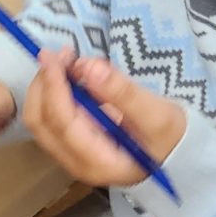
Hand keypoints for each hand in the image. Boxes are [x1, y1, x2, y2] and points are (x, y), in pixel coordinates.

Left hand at [23, 50, 185, 188]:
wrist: (176, 154)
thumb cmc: (171, 139)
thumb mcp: (158, 115)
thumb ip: (123, 93)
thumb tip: (88, 68)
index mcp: (98, 163)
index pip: (61, 123)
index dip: (53, 87)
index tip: (53, 57)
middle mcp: (77, 163)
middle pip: (39, 122)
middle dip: (44, 84)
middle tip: (63, 54)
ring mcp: (70, 154)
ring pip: (39, 118)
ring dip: (47, 85)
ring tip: (69, 59)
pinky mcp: (71, 141)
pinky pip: (50, 115)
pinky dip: (53, 91)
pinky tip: (71, 73)